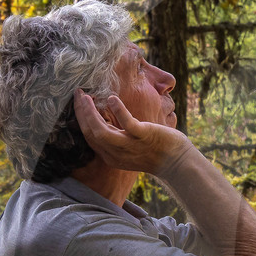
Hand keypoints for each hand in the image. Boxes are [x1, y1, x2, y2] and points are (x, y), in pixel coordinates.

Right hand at [73, 90, 190, 176]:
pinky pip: (127, 124)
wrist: (177, 162)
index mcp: (111, 156)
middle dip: (81, 112)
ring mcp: (130, 146)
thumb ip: (116, 136)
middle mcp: (117, 154)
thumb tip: (104, 117)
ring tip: (87, 96)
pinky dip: (118, 111)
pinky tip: (112, 99)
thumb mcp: (130, 147)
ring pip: (102, 132)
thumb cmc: (154, 151)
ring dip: (91, 113)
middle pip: (91, 133)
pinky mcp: (144, 136)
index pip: (89, 137)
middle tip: (78, 93)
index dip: (81, 118)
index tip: (78, 102)